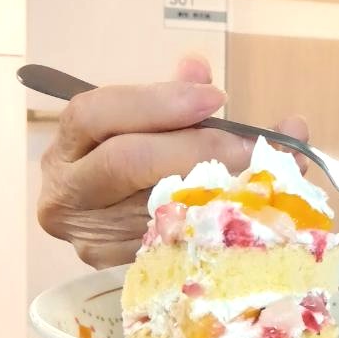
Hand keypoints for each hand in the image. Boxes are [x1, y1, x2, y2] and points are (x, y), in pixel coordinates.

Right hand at [37, 55, 307, 268]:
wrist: (116, 223)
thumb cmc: (136, 161)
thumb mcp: (149, 124)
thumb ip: (174, 97)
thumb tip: (199, 68)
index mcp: (66, 146)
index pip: (96, 114)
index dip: (157, 102)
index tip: (215, 97)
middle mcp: (67, 194)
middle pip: (127, 161)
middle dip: (197, 147)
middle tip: (252, 144)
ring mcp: (91, 239)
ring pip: (158, 206)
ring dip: (224, 186)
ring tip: (272, 170)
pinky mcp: (122, 269)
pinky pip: (177, 241)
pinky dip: (221, 221)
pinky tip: (258, 207)